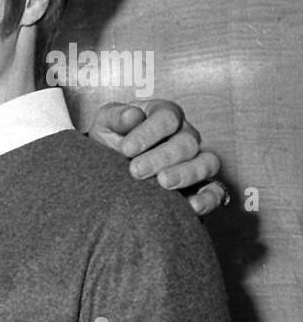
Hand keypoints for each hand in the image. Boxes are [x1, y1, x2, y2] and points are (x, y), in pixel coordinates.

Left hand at [87, 99, 225, 214]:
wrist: (110, 168)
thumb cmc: (112, 141)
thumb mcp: (105, 125)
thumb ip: (115, 117)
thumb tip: (131, 116)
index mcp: (164, 116)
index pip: (167, 118)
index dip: (148, 132)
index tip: (126, 148)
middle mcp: (185, 136)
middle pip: (186, 143)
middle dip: (160, 157)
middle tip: (136, 171)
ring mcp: (196, 160)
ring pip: (207, 163)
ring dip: (186, 174)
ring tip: (163, 183)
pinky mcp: (201, 186)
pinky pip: (215, 191)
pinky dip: (207, 198)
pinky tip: (191, 205)